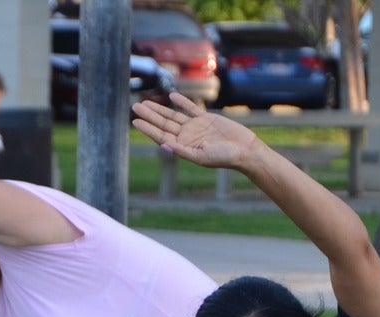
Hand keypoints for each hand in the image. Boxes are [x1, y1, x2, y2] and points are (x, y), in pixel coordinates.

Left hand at [131, 92, 261, 169]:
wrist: (244, 150)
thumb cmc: (224, 157)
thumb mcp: (201, 157)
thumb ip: (182, 151)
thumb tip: (163, 146)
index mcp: (183, 147)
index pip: (161, 136)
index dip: (148, 128)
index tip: (135, 120)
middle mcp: (187, 137)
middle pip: (163, 124)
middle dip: (149, 115)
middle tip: (135, 106)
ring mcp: (196, 127)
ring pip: (173, 115)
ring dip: (160, 109)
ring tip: (146, 102)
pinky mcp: (207, 119)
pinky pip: (191, 109)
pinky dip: (182, 102)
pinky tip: (172, 96)